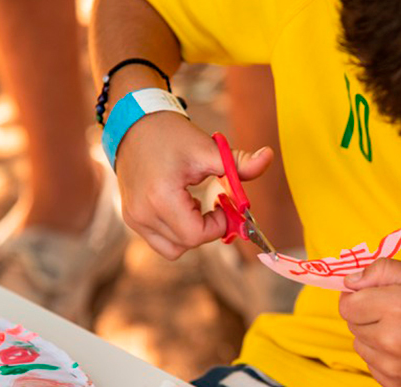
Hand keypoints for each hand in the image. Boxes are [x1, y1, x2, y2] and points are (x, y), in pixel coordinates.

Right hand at [114, 110, 273, 259]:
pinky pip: (161, 241)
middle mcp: (142, 213)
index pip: (196, 235)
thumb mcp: (209, 148)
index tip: (224, 204)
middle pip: (187, 244)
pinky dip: (177, 231)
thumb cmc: (172, 135)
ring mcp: (134, 218)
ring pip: (174, 249)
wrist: (134, 124)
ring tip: (196, 205)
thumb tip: (269, 157)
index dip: (218, 225)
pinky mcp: (131, 218)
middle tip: (217, 204)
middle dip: (209, 228)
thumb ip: (239, 163)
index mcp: (160, 198)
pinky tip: (183, 206)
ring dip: (192, 233)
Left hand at [338, 258, 400, 386]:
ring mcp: (392, 368)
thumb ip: (383, 271)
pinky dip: (383, 357)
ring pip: (360, 346)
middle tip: (396, 312)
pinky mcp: (395, 386)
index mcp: (397, 308)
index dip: (356, 297)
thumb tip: (350, 281)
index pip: (347, 305)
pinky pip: (372, 365)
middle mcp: (390, 340)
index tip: (371, 295)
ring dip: (373, 337)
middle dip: (367, 315)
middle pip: (351, 324)